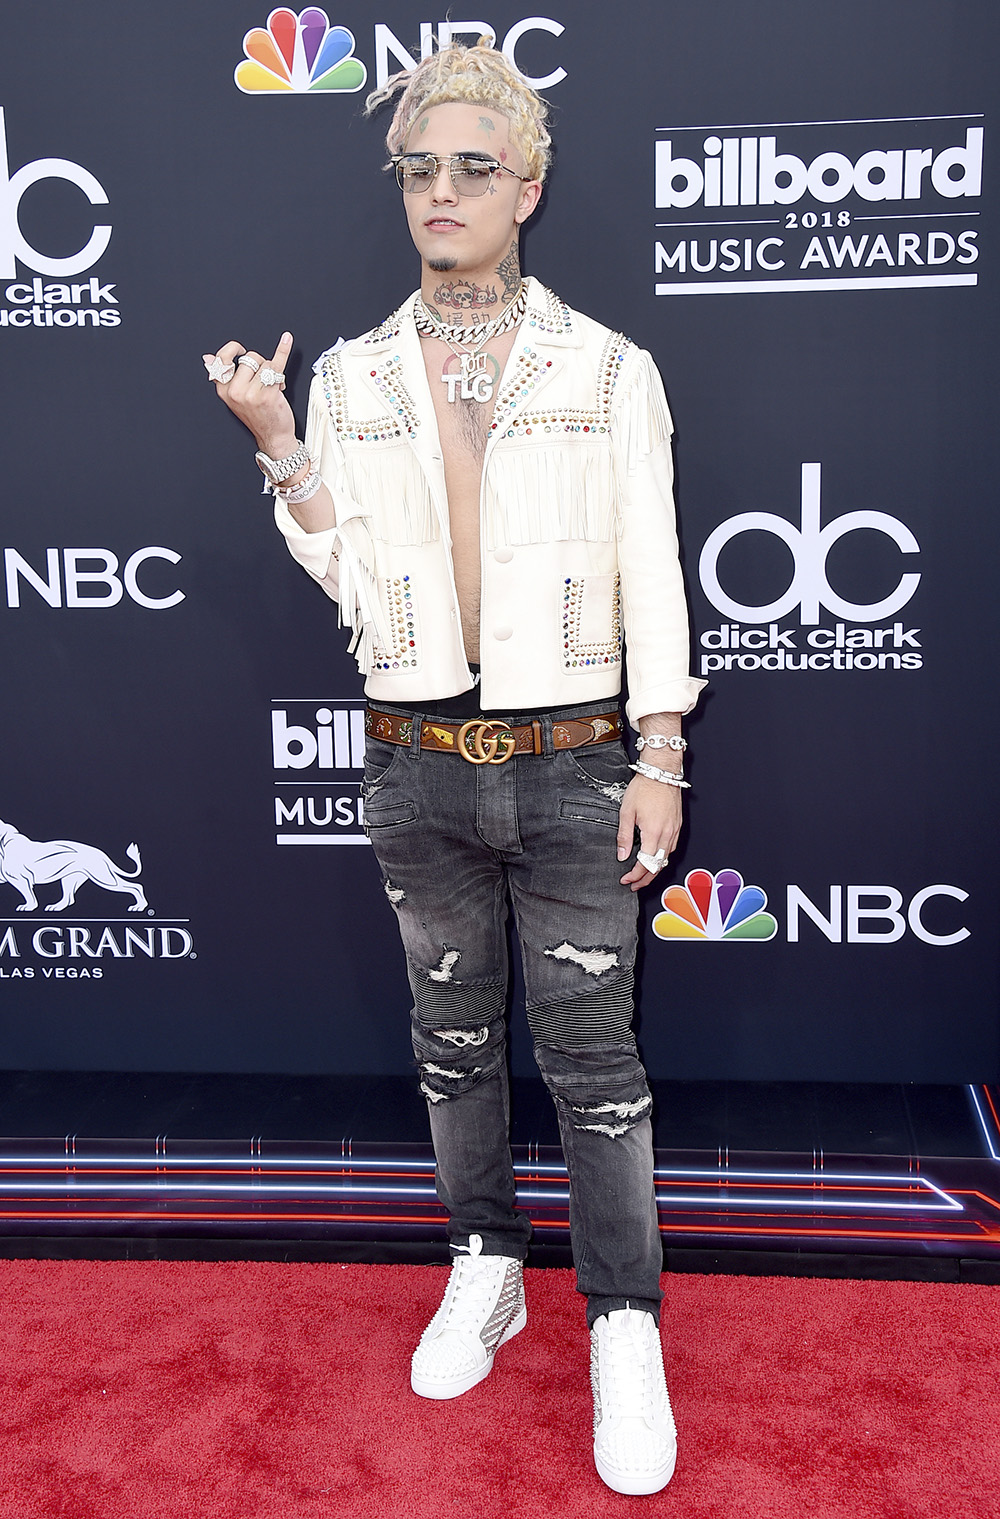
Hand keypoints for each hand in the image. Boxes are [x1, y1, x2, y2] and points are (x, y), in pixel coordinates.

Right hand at [202, 331, 297, 454]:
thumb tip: (207, 358)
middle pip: (249, 358)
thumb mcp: (234, 398)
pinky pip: (277, 365)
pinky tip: (286, 341)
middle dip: (260, 365)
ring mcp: (251, 393)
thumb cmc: (258, 417)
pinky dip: (283, 351)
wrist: (273, 437)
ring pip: (265, 363)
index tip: (240, 349)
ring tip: (273, 386)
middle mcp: (235, 391)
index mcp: (224, 390)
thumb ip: (223, 376)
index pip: (222, 360)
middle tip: (264, 381)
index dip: (232, 350)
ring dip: (273, 372)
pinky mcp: (268, 394)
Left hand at [616, 774, 681, 891]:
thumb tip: (621, 855)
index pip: (645, 864)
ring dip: (654, 869)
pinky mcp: (677, 825)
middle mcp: (667, 834)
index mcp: (653, 832)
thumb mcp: (626, 812)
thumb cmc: (644, 788)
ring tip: (642, 874)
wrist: (661, 773)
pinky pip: (671, 848)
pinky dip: (662, 858)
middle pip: (658, 866)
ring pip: (666, 859)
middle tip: (634, 885)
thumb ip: (624, 836)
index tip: (626, 879)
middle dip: (645, 879)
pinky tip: (654, 857)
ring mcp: (674, 830)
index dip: (635, 876)